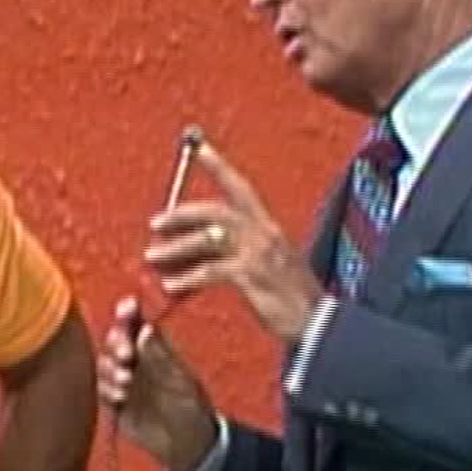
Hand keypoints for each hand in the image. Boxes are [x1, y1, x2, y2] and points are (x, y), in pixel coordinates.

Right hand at [96, 296, 219, 470]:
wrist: (186, 444)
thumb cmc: (190, 406)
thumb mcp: (180, 380)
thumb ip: (160, 356)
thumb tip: (144, 329)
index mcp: (153, 348)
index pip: (136, 323)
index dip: (128, 312)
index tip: (127, 308)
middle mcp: (135, 360)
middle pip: (115, 341)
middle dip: (117, 343)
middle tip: (126, 355)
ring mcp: (122, 380)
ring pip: (104, 364)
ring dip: (110, 368)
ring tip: (126, 380)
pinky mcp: (113, 402)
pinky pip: (100, 390)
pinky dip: (106, 390)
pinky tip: (120, 397)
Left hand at [144, 142, 324, 343]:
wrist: (319, 323)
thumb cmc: (292, 298)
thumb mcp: (270, 265)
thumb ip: (243, 251)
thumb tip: (204, 251)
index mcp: (268, 227)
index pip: (240, 187)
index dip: (218, 166)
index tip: (197, 147)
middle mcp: (264, 232)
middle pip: (215, 209)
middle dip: (181, 213)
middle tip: (155, 222)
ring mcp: (258, 252)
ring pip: (207, 238)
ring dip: (175, 247)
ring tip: (152, 257)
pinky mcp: (252, 275)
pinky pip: (210, 271)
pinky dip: (186, 278)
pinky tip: (170, 286)